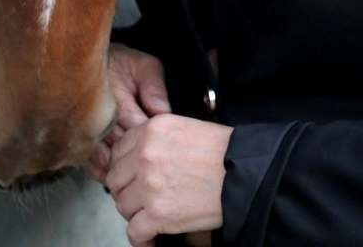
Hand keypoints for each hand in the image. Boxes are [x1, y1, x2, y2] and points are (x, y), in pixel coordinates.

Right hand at [87, 44, 169, 183]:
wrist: (93, 60)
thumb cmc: (123, 64)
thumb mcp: (144, 66)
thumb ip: (154, 87)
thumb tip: (162, 111)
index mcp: (115, 97)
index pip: (133, 126)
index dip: (148, 142)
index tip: (161, 152)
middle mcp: (97, 115)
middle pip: (117, 147)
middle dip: (133, 161)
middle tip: (151, 175)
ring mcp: (86, 128)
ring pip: (100, 158)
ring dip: (116, 171)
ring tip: (132, 182)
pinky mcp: (79, 136)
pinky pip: (87, 160)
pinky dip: (98, 171)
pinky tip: (111, 179)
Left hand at [105, 113, 230, 246]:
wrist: (246, 174)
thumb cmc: (223, 151)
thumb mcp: (185, 128)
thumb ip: (156, 139)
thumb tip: (137, 156)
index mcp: (151, 131)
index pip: (118, 151)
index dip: (126, 167)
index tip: (133, 177)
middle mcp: (145, 156)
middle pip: (116, 180)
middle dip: (127, 191)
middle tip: (141, 199)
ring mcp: (149, 186)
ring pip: (122, 206)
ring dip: (135, 214)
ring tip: (150, 216)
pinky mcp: (158, 214)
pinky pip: (134, 232)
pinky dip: (142, 239)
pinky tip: (151, 238)